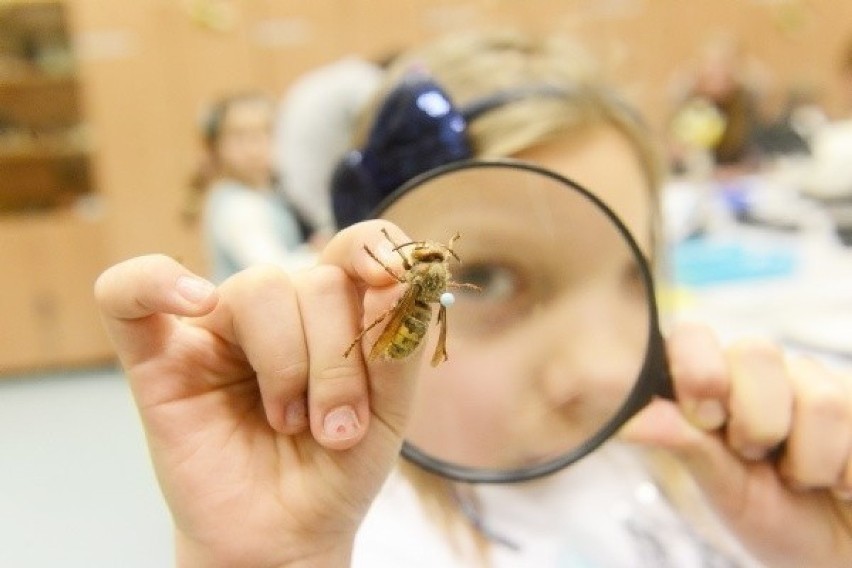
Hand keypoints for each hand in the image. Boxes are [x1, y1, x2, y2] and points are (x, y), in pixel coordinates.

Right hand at [95, 221, 418, 567]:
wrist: (286, 538)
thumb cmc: (336, 471)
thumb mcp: (389, 412)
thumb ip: (397, 345)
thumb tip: (398, 279)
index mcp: (334, 312)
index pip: (353, 248)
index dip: (374, 250)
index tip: (390, 281)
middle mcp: (278, 310)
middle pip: (313, 281)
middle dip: (336, 361)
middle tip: (336, 429)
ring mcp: (216, 329)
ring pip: (257, 288)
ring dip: (287, 364)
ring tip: (288, 423)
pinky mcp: (159, 358)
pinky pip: (128, 295)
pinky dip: (153, 282)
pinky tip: (195, 302)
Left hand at [623, 323, 851, 566]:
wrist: (837, 553)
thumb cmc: (774, 518)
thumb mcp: (723, 488)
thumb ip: (685, 445)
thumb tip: (629, 420)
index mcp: (713, 386)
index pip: (693, 337)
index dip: (698, 368)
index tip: (707, 418)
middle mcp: (761, 374)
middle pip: (757, 351)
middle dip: (759, 420)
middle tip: (757, 457)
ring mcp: (814, 383)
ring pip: (817, 397)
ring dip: (809, 462)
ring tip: (804, 480)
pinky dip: (847, 473)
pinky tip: (840, 482)